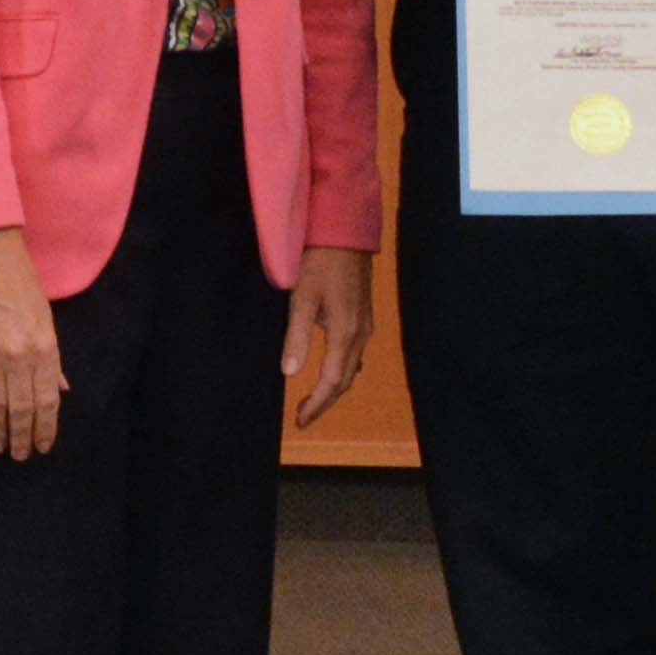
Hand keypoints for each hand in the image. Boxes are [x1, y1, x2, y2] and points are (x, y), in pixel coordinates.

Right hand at [0, 225, 65, 460]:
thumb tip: (62, 391)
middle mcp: (18, 356)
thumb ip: (53, 360)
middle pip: (21, 408)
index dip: (46, 428)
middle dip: (22, 436)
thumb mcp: (48, 320)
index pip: (47, 401)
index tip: (43, 446)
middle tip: (19, 455)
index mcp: (44, 349)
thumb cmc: (23, 285)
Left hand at [283, 245, 373, 426]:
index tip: (300, 420)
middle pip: (345, 380)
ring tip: (313, 399)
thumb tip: (290, 372)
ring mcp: (365, 325)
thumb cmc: (321, 262)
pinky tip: (330, 369)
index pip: (332, 382)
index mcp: (345, 333)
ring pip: (352, 368)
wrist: (345, 233)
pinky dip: (342, 370)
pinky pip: (355, 354)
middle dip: (324, 402)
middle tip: (303, 416)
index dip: (316, 404)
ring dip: (333, 388)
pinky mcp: (364, 317)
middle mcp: (360, 334)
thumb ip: (297, 336)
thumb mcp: (302, 298)